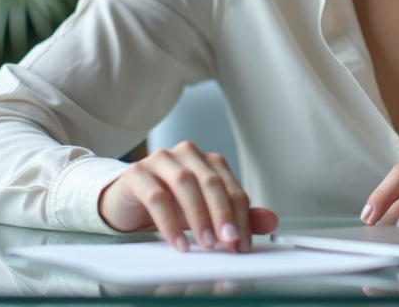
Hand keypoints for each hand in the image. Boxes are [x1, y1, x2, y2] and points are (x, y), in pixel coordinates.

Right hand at [98, 140, 277, 252]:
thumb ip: (237, 215)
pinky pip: (156, 196)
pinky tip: (178, 242)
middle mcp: (187, 154)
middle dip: (223, 214)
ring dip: (199, 217)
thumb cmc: (170, 205)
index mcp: (209, 161)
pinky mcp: (137, 173)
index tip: (243, 242)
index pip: (232, 187)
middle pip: (211, 182)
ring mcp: (161, 159)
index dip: (241, 216)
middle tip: (229, 241)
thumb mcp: (205, 213)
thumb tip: (270, 221)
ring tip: (206, 244)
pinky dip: (169, 222)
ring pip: (185, 183)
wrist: (127, 202)